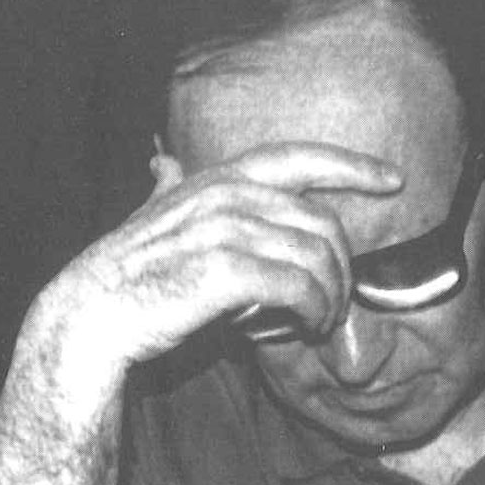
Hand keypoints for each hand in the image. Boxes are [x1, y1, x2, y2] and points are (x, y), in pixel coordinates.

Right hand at [34, 140, 402, 373]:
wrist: (91, 317)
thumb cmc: (128, 275)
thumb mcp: (149, 218)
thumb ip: (167, 189)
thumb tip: (161, 160)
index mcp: (218, 180)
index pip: (298, 157)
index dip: (351, 165)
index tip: (394, 180)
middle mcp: (226, 196)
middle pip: (322, 222)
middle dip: (344, 267)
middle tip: (338, 304)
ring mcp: (225, 230)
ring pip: (318, 257)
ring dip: (333, 297)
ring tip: (323, 322)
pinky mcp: (225, 272)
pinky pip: (301, 286)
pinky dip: (316, 310)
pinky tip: (309, 327)